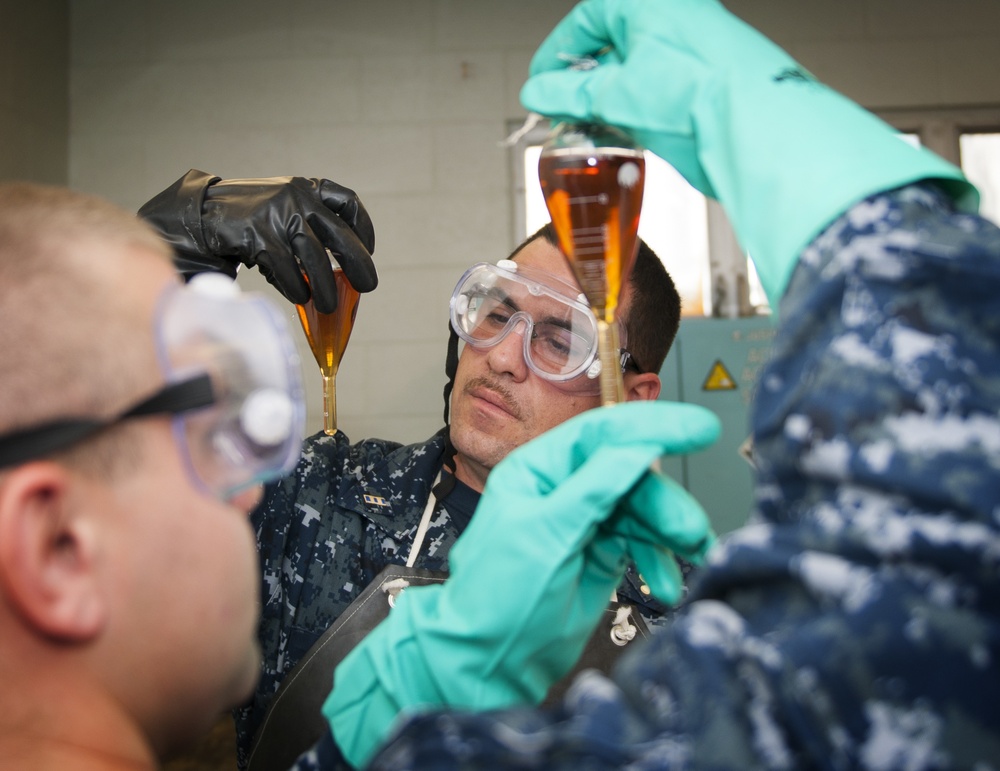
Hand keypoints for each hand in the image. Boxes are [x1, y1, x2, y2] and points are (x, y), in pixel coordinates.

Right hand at [139, 170, 376, 312]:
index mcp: (307, 188)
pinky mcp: (259, 236)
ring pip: (314, 258)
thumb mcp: (286, 208)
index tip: (368, 249)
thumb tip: (344, 272)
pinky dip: (296, 287)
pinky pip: (287, 270)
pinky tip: (298, 295)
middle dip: (357, 264)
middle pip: (339, 235)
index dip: (363, 227)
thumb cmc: (254, 218)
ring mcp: (278, 216)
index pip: (347, 202)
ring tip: (328, 305)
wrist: (203, 213)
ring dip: (325, 288)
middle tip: (367, 286)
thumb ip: (312, 227)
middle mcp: (297, 197)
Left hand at [324, 401, 719, 767]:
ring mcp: (584, 521)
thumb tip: (637, 447)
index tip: (698, 427)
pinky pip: (642, 542)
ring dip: (669, 531)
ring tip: (689, 554)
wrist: (489, 660)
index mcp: (539, 469)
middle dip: (663, 501)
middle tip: (688, 528)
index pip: (602, 433)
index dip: (652, 425)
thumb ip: (594, 488)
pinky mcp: (600, 553)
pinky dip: (659, 559)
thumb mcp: (546, 534)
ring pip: (641, 509)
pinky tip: (666, 581)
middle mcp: (564, 489)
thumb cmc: (494, 597)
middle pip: (630, 474)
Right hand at [520, 0, 972, 303]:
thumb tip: (539, 92)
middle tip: (561, 110)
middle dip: (581, 82)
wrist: (756, 127)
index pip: (588, 17)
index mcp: (651, 1)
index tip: (541, 81)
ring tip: (588, 129)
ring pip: (632, 75)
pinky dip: (631, 115)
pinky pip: (654, 96)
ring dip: (605, 103)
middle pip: (611, 47)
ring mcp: (689, 54)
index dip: (558, 52)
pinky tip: (619, 137)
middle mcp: (672, 20)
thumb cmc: (701, 89)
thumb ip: (569, 93)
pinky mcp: (700, 88)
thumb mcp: (616, 92)